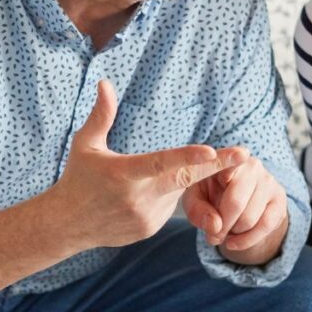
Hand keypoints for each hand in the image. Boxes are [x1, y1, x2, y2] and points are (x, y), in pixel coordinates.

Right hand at [55, 80, 247, 249]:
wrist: (67, 225)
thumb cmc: (77, 178)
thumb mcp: (85, 145)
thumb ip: (101, 115)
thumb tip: (105, 82)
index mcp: (123, 173)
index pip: (161, 163)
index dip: (188, 157)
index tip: (211, 151)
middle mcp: (139, 197)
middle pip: (185, 179)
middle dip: (217, 166)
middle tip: (244, 154)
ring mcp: (147, 216)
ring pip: (177, 191)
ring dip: (174, 179)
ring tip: (138, 181)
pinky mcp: (150, 228)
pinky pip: (169, 206)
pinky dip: (165, 195)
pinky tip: (139, 195)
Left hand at [182, 156, 288, 262]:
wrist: (235, 201)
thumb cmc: (208, 195)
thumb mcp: (195, 200)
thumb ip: (197, 210)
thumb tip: (215, 227)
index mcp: (227, 158)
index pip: (228, 163)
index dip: (226, 172)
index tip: (224, 178)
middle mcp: (252, 165)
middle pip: (236, 202)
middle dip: (221, 226)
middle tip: (212, 237)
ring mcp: (269, 181)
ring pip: (250, 218)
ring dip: (233, 233)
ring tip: (223, 234)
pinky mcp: (280, 198)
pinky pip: (266, 226)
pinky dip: (247, 240)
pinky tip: (233, 243)